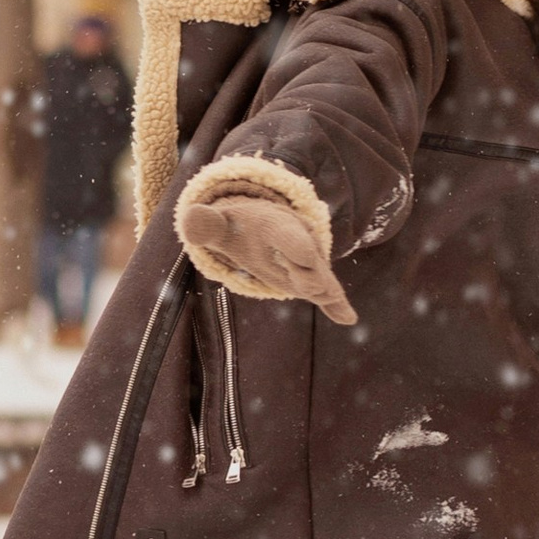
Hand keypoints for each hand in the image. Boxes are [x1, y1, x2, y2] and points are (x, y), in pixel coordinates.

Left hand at [177, 188, 356, 325]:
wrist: (265, 225)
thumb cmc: (240, 226)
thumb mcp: (222, 223)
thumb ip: (206, 224)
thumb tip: (190, 219)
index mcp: (280, 227)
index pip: (291, 238)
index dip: (297, 248)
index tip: (306, 258)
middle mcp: (301, 242)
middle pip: (311, 262)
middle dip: (311, 275)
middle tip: (312, 289)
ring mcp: (310, 263)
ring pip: (322, 280)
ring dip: (325, 293)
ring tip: (337, 306)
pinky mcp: (312, 280)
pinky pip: (328, 293)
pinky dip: (338, 305)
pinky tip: (348, 319)